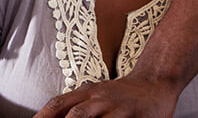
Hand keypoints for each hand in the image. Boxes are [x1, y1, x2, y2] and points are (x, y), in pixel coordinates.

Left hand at [33, 75, 177, 117]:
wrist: (155, 82)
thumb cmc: (121, 97)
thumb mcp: (96, 98)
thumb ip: (76, 109)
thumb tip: (52, 117)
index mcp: (86, 93)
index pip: (58, 105)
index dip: (42, 117)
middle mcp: (99, 98)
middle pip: (73, 115)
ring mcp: (116, 106)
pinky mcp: (134, 115)